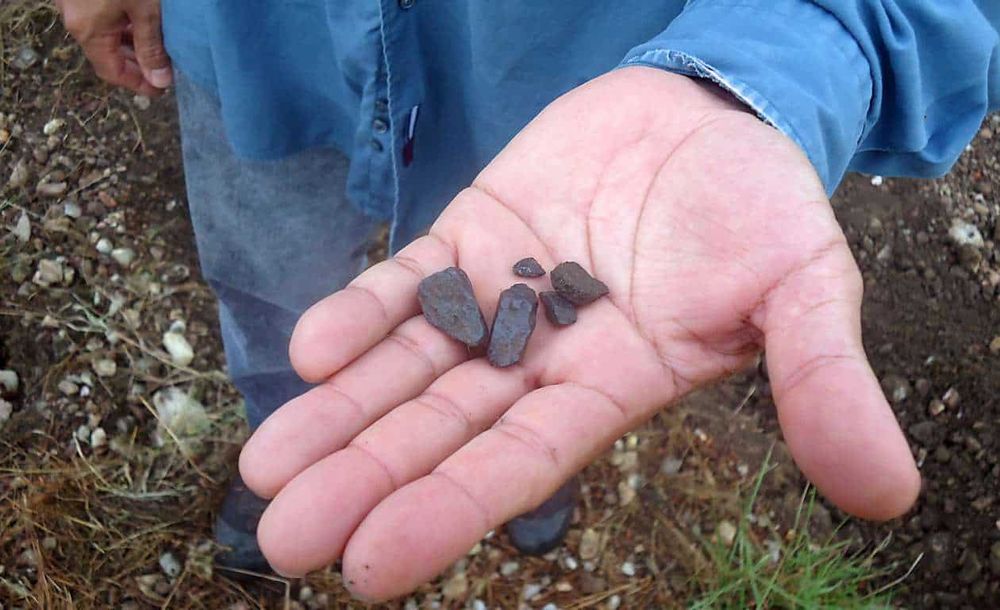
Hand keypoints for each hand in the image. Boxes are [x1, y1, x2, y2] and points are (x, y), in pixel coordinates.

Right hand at [56, 0, 170, 95]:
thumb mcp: (144, 10)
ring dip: (129, 45)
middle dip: (136, 66)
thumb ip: (151, 46)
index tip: (162, 89)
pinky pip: (100, 19)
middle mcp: (75, 22)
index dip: (138, 85)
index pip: (112, 73)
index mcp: (89, 32)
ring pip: (103, 37)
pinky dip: (120, 27)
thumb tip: (160, 81)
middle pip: (107, 56)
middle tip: (164, 70)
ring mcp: (73, 6)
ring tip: (158, 47)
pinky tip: (140, 22)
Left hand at [239, 67, 919, 599]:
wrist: (714, 117)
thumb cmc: (763, 211)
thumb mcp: (806, 293)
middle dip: (366, 478)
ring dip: (339, 414)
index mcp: (613, 387)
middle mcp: (542, 357)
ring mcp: (498, 297)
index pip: (524, 462)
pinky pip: (407, 279)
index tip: (374, 568)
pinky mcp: (472, 233)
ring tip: (266, 467)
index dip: (453, 511)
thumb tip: (888, 492)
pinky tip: (309, 352)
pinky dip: (361, 312)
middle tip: (285, 539)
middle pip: (442, 429)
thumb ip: (823, 382)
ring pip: (407, 366)